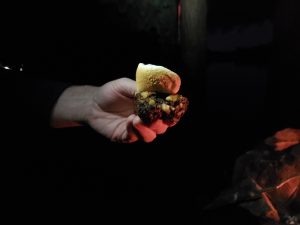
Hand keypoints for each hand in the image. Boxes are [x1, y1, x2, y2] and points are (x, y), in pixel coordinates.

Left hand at [51, 78, 168, 142]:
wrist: (92, 103)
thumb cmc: (111, 93)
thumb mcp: (125, 85)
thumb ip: (140, 88)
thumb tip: (155, 90)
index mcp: (150, 107)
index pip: (166, 113)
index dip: (172, 113)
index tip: (171, 109)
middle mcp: (146, 120)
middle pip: (162, 127)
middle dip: (161, 123)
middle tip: (155, 116)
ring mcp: (136, 129)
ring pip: (150, 136)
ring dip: (148, 129)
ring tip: (138, 119)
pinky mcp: (125, 136)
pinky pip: (133, 137)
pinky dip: (134, 130)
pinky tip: (129, 121)